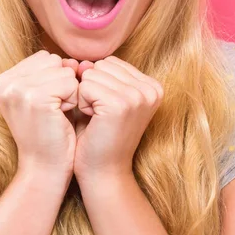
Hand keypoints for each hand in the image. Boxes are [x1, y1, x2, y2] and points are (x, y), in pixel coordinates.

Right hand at [0, 50, 78, 177]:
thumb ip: (53, 71)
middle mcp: (4, 82)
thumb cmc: (49, 132)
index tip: (45, 104)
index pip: (44, 57)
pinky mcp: (35, 98)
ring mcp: (17, 90)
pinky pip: (71, 82)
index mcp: (2, 80)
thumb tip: (74, 61)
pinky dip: (73, 99)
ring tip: (56, 114)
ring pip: (64, 70)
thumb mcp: (44, 95)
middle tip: (52, 111)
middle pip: (54, 60)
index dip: (55, 79)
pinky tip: (61, 117)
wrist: (45, 169)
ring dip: (69, 92)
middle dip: (62, 83)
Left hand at [71, 56, 163, 179]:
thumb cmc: (100, 134)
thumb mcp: (104, 96)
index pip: (110, 62)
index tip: (107, 109)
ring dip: (86, 96)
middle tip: (101, 115)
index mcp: (152, 85)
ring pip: (92, 74)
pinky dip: (82, 103)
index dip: (99, 83)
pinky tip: (93, 121)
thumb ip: (96, 74)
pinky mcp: (120, 104)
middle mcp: (151, 89)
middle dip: (92, 88)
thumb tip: (82, 62)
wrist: (103, 172)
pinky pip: (85, 86)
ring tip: (98, 119)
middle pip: (101, 66)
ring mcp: (137, 96)